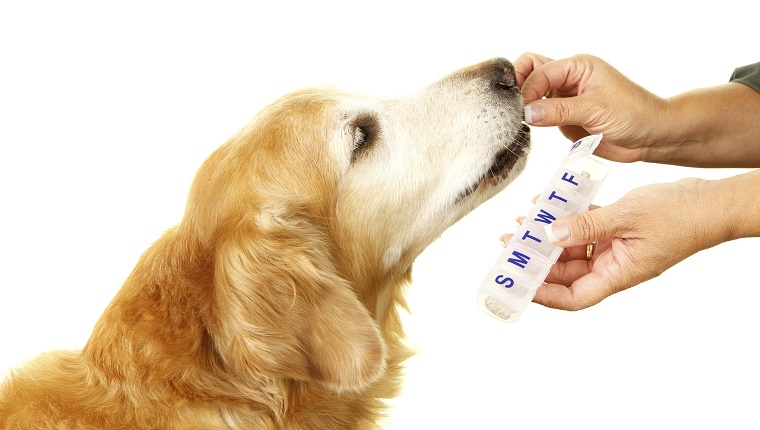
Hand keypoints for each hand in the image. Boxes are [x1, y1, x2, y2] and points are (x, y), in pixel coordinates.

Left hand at [505, 178, 725, 310]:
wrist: (710, 201)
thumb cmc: (680, 216)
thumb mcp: (627, 218)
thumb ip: (586, 226)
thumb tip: (550, 233)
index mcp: (618, 274)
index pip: (574, 297)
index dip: (545, 295)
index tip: (519, 284)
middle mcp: (614, 265)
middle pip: (567, 272)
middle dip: (538, 259)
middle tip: (511, 241)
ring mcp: (616, 248)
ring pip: (573, 247)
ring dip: (549, 235)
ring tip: (525, 220)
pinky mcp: (618, 230)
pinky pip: (586, 228)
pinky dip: (568, 218)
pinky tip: (550, 204)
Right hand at [514, 53, 666, 162]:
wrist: (651, 137)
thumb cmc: (634, 114)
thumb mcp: (595, 109)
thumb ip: (559, 110)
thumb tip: (526, 112)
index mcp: (578, 66)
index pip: (539, 69)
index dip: (527, 88)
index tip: (522, 110)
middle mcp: (569, 79)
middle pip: (531, 71)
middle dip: (519, 87)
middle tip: (513, 109)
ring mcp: (564, 98)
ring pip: (532, 93)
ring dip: (524, 105)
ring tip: (519, 121)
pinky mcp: (563, 118)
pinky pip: (539, 115)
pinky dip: (531, 121)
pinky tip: (529, 130)